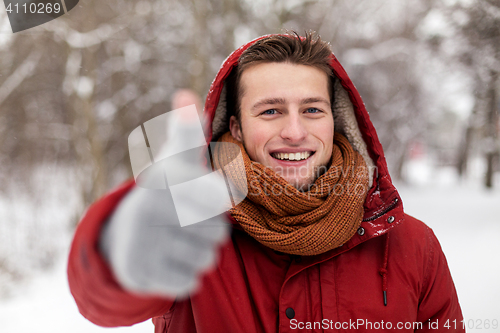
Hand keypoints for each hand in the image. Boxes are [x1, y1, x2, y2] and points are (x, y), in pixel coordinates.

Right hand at [100, 97, 229, 296]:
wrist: (128, 232)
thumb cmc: (168, 189)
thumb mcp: (177, 159)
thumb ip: (187, 132)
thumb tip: (184, 95)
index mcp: (163, 176)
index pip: (207, 185)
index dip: (214, 190)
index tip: (212, 177)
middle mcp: (150, 206)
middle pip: (219, 230)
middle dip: (212, 228)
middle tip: (189, 217)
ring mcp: (143, 242)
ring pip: (208, 257)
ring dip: (201, 251)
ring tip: (179, 237)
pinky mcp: (141, 274)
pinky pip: (191, 280)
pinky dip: (186, 273)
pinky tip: (169, 258)